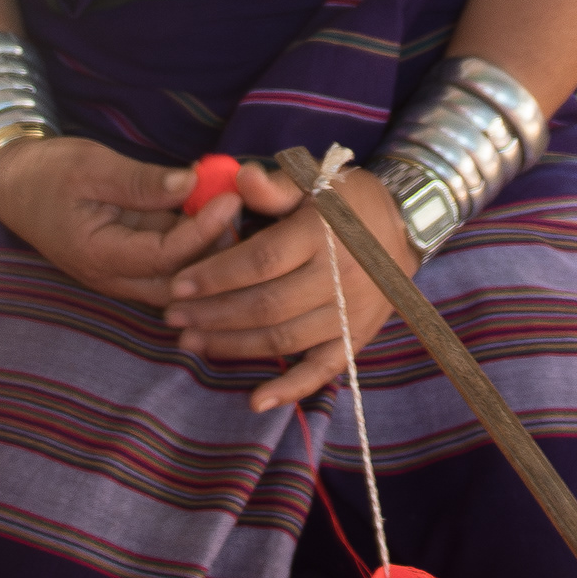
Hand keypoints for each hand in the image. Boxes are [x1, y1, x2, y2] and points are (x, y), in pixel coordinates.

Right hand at [0, 135, 241, 306]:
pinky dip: (193, 247)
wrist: (12, 185)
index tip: (232, 197)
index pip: (166, 255)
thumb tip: (192, 184)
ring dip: (208, 254)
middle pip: (180, 281)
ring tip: (236, 215)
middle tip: (244, 212)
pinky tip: (214, 218)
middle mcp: (111, 277)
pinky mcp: (127, 264)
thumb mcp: (91, 167)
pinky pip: (169, 266)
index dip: (203, 229)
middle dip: (216, 251)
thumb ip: (141, 181)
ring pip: (178, 280)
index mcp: (98, 256)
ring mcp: (120, 276)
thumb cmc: (46, 173)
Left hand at [163, 160, 417, 413]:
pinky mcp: (359, 336)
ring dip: (234, 347)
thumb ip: (275, 184)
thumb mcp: (314, 177)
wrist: (403, 223)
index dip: (216, 276)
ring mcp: (352, 311)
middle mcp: (342, 276)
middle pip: (267, 306)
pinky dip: (291, 389)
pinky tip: (256, 400)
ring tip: (193, 342)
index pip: (262, 261)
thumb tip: (239, 179)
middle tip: (173, 317)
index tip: (178, 286)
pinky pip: (323, 369)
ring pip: (285, 340)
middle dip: (213, 315)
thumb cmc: (345, 197)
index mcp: (324, 232)